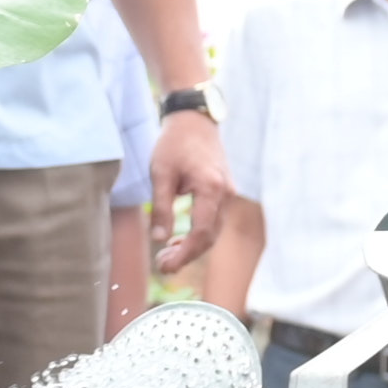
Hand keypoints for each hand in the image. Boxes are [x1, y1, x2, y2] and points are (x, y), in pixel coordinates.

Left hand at [143, 102, 234, 268]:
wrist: (194, 120)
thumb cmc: (175, 143)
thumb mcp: (160, 174)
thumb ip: (160, 208)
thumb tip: (159, 239)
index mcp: (211, 189)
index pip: (201, 233)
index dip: (184, 254)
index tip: (165, 266)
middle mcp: (225, 193)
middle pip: (210, 237)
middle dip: (187, 255)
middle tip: (162, 265)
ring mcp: (228, 193)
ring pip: (214, 232)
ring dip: (192, 247)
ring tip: (167, 255)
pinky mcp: (224, 192)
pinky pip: (214, 221)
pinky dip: (198, 235)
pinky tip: (179, 240)